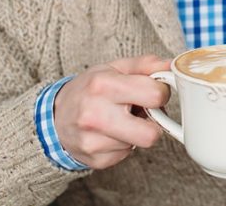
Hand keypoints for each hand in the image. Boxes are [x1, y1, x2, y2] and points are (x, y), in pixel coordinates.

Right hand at [55, 55, 171, 168]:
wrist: (54, 117)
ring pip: (140, 144)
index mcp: (103, 85)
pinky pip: (126, 155)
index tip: (152, 92)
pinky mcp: (95, 160)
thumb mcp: (114, 68)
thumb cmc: (89, 89)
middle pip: (151, 134)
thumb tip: (172, 65)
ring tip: (119, 120)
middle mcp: (95, 115)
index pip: (155, 95)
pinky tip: (110, 133)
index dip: (161, 93)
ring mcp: (93, 142)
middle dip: (153, 122)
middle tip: (141, 112)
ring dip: (136, 132)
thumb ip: (146, 64)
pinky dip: (123, 144)